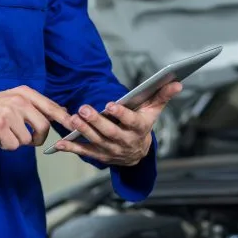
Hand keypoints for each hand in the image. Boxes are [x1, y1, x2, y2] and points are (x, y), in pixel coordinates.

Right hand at [0, 85, 74, 150]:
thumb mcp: (12, 99)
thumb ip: (33, 105)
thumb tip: (61, 112)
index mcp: (24, 92)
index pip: (50, 106)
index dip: (63, 118)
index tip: (73, 125)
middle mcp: (19, 100)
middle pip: (44, 126)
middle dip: (39, 138)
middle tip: (29, 140)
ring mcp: (10, 112)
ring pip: (27, 139)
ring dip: (17, 141)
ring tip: (4, 133)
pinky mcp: (1, 126)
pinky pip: (13, 145)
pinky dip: (6, 146)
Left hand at [55, 80, 182, 165]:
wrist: (137, 154)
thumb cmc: (143, 125)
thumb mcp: (154, 110)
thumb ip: (163, 95)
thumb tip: (177, 82)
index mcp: (139, 129)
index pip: (130, 122)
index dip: (121, 114)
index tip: (110, 104)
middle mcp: (125, 142)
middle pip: (110, 132)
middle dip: (96, 121)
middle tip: (84, 108)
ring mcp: (111, 150)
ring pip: (96, 140)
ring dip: (83, 130)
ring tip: (73, 118)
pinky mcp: (99, 155)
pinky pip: (84, 152)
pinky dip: (72, 148)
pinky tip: (60, 143)